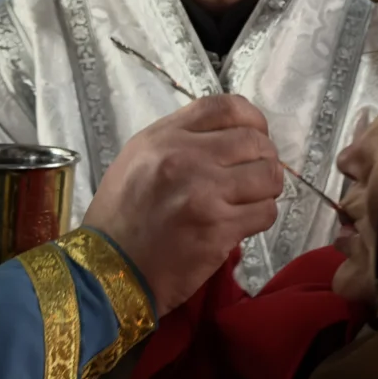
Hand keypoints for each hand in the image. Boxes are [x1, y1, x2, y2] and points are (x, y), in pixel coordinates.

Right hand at [83, 95, 283, 314]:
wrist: (109, 271)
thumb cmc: (122, 217)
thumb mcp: (138, 160)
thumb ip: (181, 140)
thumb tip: (230, 135)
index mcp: (163, 137)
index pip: (226, 107)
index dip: (253, 119)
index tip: (257, 134)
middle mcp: (185, 158)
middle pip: (255, 141)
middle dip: (264, 158)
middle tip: (256, 175)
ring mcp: (204, 193)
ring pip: (268, 176)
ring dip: (267, 188)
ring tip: (251, 199)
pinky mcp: (218, 229)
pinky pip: (265, 212)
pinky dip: (260, 216)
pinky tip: (242, 223)